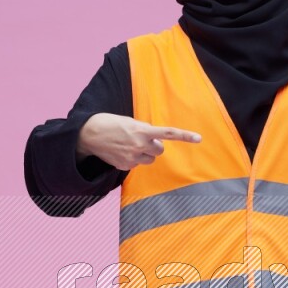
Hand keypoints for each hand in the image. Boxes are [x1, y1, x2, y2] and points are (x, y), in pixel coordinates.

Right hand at [77, 113, 201, 170]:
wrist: (88, 135)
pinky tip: (121, 152)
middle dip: (155, 146)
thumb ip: (145, 130)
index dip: (185, 136)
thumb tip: (156, 141)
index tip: (199, 138)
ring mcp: (132, 158)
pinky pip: (137, 165)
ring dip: (144, 153)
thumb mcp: (129, 121)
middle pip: (160, 150)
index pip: (168, 133)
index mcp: (142, 130)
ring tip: (129, 145)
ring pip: (149, 159)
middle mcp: (139, 145)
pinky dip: (132, 159)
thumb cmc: (109, 124)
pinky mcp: (125, 166)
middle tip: (143, 140)